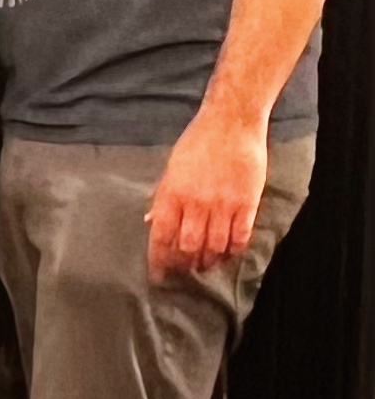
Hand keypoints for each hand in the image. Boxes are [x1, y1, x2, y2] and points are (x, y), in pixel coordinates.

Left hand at [147, 105, 267, 281]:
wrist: (231, 123)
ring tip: (206, 267)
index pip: (161, 236)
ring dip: (209, 261)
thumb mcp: (171, 168)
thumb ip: (162, 197)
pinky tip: (229, 255)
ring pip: (214, 246)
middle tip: (185, 273)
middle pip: (188, 247)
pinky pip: (240, 237)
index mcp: (171, 194)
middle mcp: (195, 203)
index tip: (158, 275)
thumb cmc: (196, 143)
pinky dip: (234, 251)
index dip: (159, 260)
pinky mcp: (247, 204)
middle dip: (185, 266)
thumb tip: (151, 222)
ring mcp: (222, 205)